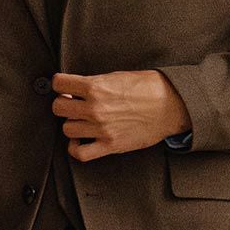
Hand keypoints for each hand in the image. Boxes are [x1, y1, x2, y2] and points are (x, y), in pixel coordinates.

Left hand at [51, 70, 191, 159]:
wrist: (172, 105)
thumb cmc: (149, 88)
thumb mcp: (118, 76)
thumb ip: (94, 83)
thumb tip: (76, 90)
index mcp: (96, 86)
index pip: (59, 84)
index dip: (61, 84)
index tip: (65, 88)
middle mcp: (95, 108)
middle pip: (58, 108)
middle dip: (64, 104)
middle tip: (74, 104)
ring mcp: (101, 129)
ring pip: (66, 129)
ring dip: (72, 124)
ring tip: (82, 121)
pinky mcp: (110, 145)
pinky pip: (80, 153)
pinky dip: (76, 148)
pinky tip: (81, 141)